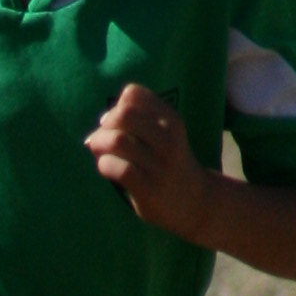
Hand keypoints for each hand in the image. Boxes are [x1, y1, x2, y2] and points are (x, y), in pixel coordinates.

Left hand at [88, 83, 215, 239]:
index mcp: (170, 120)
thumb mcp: (165, 135)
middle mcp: (168, 139)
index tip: (116, 125)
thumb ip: (138, 122)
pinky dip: (105, 165)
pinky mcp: (149, 188)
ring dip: (100, 145)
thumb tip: (101, 122)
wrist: (195, 201)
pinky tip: (108, 169)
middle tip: (102, 141)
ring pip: (118, 140)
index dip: (116, 108)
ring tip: (102, 154)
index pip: (133, 94)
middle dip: (104, 126)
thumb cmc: (169, 164)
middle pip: (124, 114)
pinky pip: (118, 168)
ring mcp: (159, 164)